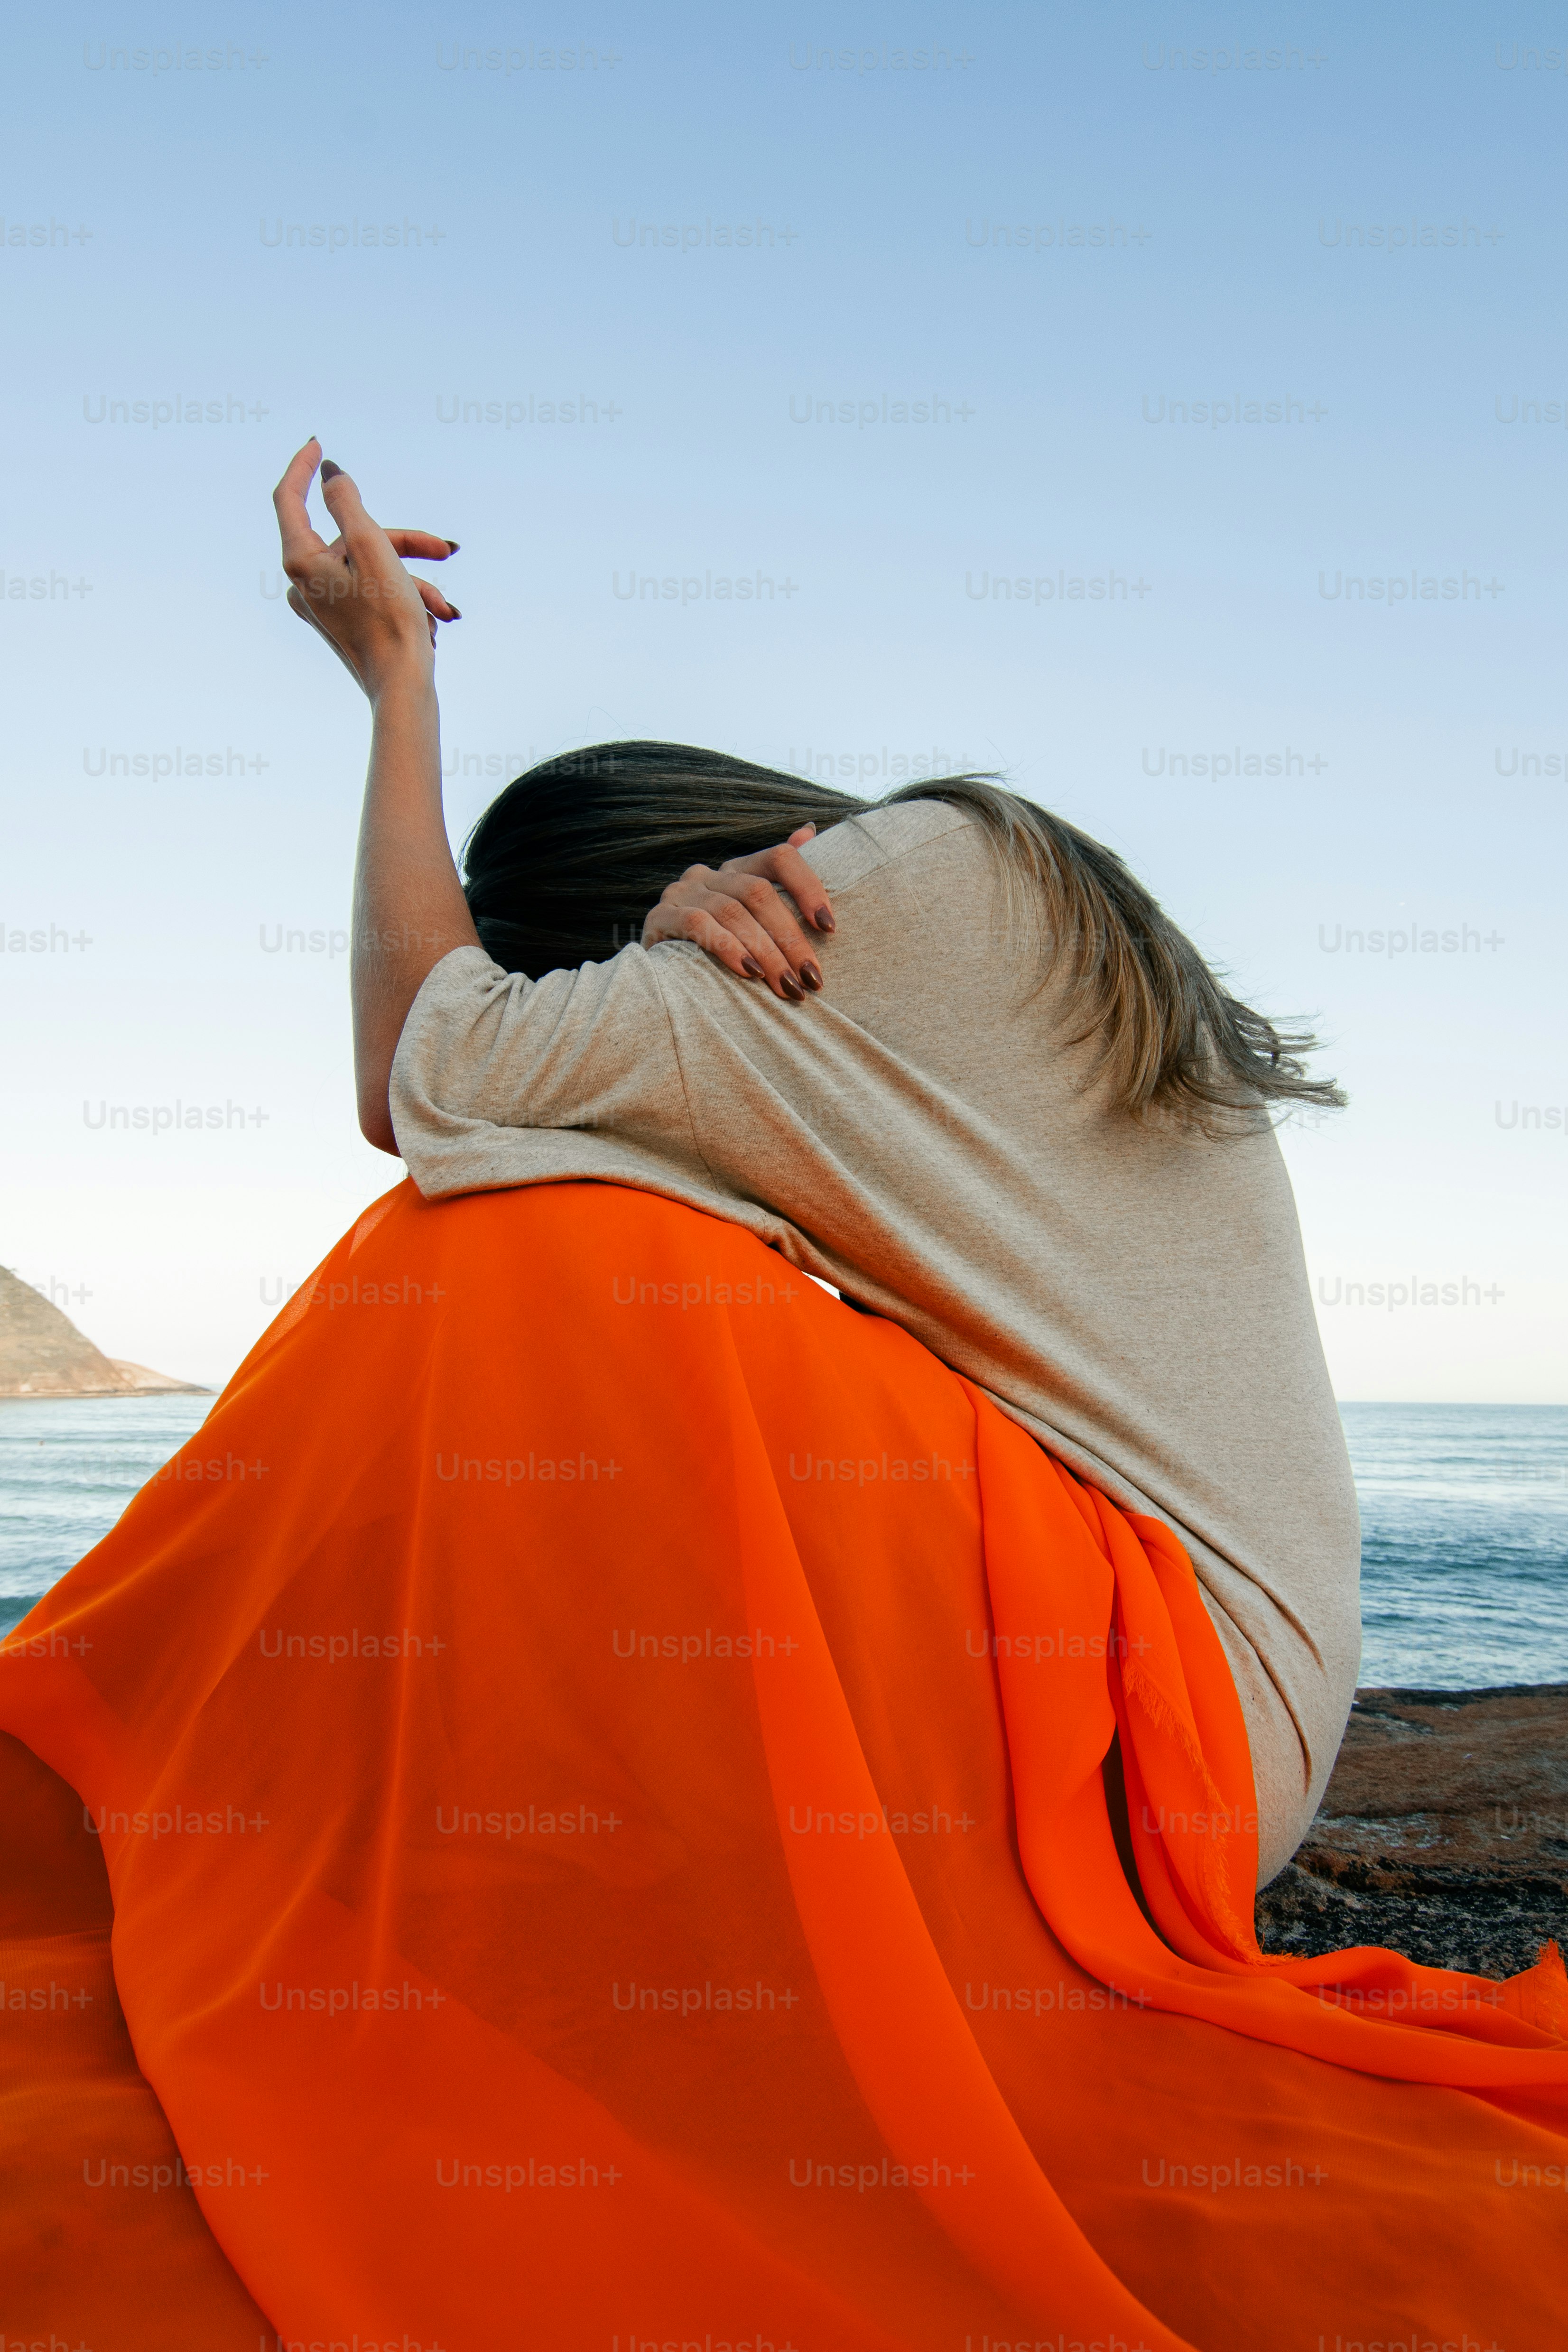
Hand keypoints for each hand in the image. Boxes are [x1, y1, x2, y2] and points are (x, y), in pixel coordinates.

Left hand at [271, 439, 460, 698]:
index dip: (304, 468)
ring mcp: (322, 605)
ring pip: (371, 566)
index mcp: (300, 563)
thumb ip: (347, 504)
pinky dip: (406, 597)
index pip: (290, 499)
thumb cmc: (390, 622)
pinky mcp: (343, 622)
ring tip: (445, 608)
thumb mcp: (372, 549)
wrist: (403, 691)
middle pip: (352, 537)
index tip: (319, 444)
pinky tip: (434, 621)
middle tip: (445, 551)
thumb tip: (330, 473)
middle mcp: (304, 584)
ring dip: (414, 579)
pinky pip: (374, 591)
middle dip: (403, 544)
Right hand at [641, 826, 836, 1000]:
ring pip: (732, 912)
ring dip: (766, 953)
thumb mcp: (756, 918)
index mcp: (738, 869)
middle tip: (811, 978)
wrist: (663, 978)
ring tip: (787, 986)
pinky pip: (698, 924)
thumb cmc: (722, 951)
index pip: (780, 858)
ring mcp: (681, 892)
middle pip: (759, 893)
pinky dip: (727, 948)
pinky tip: (748, 973)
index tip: (830, 927)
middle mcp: (708, 873)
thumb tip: (809, 828)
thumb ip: (782, 878)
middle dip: (790, 939)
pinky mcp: (660, 917)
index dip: (808, 887)